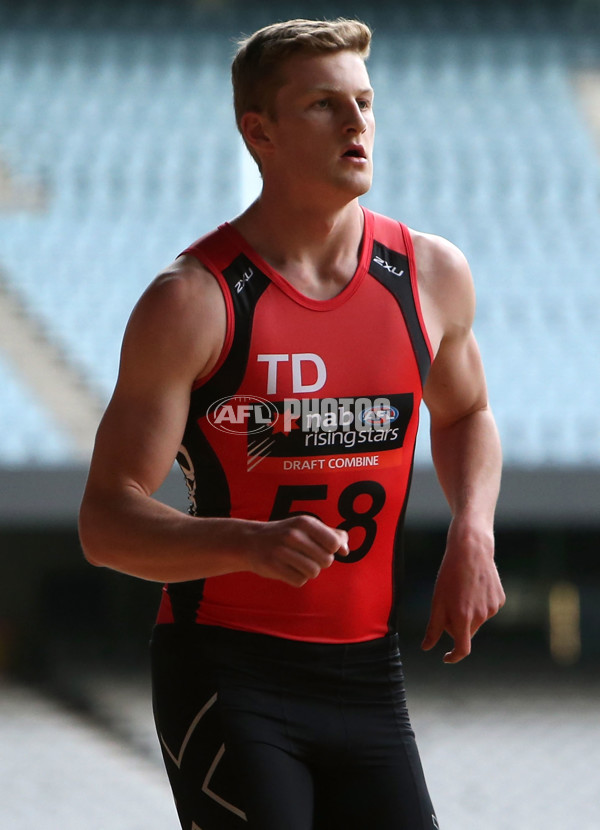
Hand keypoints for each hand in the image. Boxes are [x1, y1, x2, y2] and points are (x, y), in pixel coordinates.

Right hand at [246, 515, 349, 586]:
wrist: (251, 541)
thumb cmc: (286, 534)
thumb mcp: (307, 527)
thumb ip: (331, 534)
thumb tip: (346, 550)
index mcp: (305, 522)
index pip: (334, 543)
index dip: (331, 550)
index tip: (321, 547)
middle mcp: (293, 534)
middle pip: (326, 560)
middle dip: (320, 562)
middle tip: (306, 556)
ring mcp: (282, 551)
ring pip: (314, 572)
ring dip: (309, 571)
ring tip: (297, 563)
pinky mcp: (274, 566)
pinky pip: (300, 581)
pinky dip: (297, 578)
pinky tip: (288, 569)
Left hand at [421, 518, 504, 662]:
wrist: (471, 550)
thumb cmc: (449, 575)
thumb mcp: (437, 600)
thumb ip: (433, 628)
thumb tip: (426, 648)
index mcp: (462, 618)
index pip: (462, 649)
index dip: (454, 656)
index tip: (446, 656)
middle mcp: (480, 616)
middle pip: (466, 632)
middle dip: (456, 625)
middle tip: (448, 603)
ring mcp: (492, 608)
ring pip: (476, 620)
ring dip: (468, 613)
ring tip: (462, 590)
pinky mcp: (500, 600)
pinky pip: (486, 609)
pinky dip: (479, 604)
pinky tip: (474, 587)